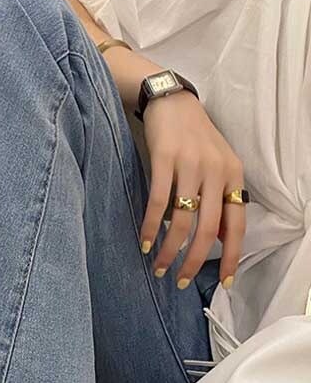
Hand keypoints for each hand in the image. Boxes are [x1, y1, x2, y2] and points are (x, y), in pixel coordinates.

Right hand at [140, 90, 244, 288]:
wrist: (171, 101)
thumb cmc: (192, 138)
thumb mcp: (216, 166)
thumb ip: (219, 199)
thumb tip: (218, 239)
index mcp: (234, 175)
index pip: (237, 224)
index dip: (232, 256)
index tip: (225, 281)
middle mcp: (217, 171)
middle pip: (208, 229)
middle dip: (194, 261)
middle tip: (179, 280)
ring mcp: (191, 165)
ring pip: (182, 220)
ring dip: (169, 249)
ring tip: (158, 266)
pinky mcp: (164, 159)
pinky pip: (158, 202)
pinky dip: (151, 227)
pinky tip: (145, 243)